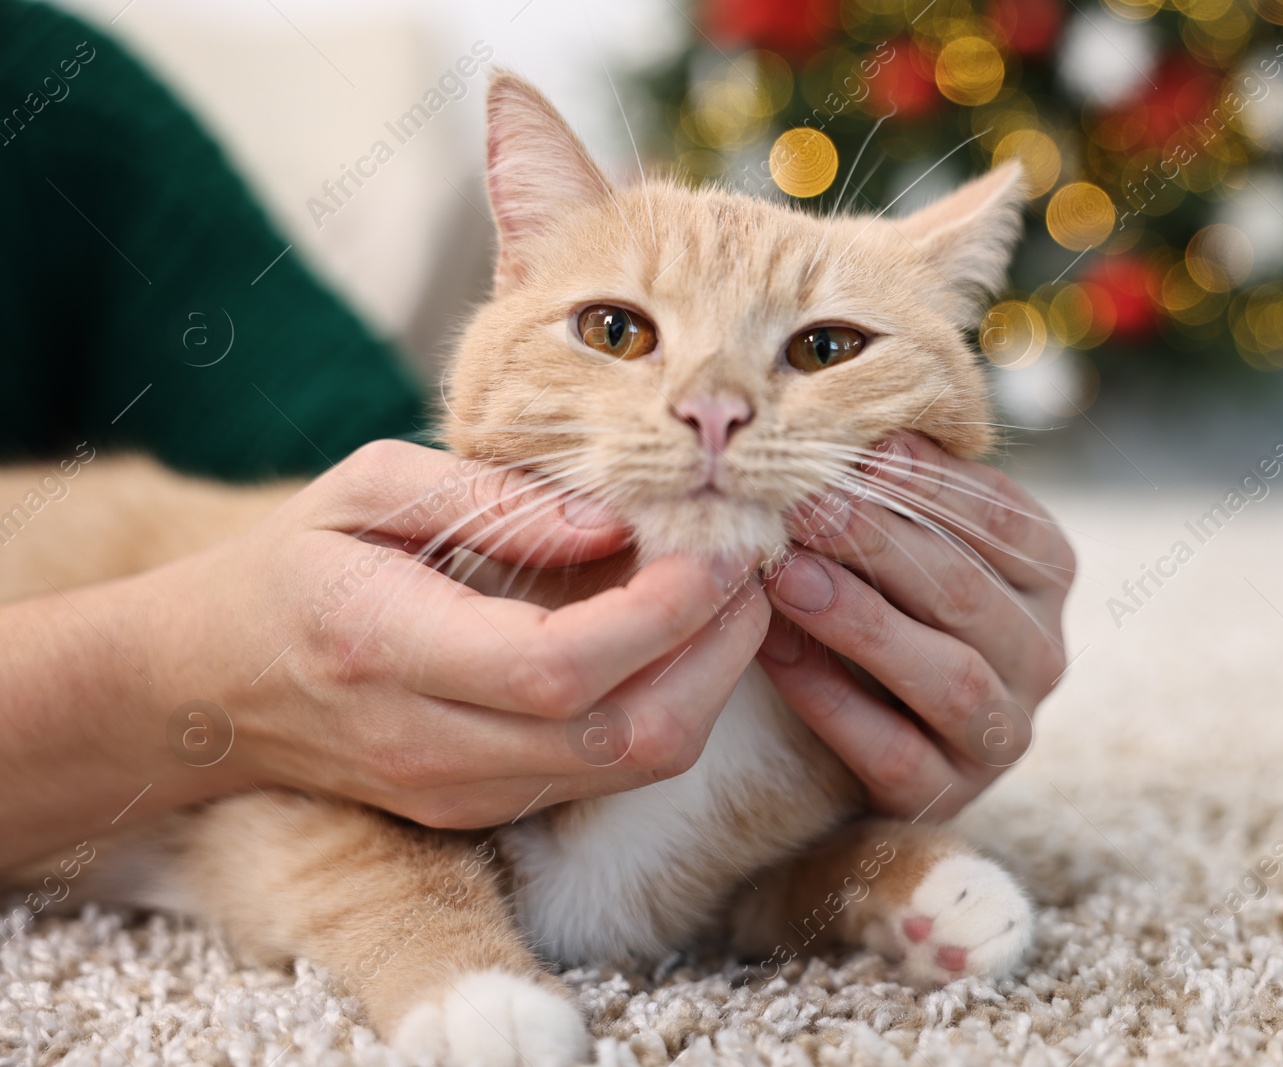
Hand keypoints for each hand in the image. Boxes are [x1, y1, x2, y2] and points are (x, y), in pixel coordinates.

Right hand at [131, 440, 765, 828]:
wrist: (210, 687)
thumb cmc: (292, 565)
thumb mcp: (364, 487)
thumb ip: (492, 497)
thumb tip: (615, 518)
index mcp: (388, 649)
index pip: (563, 666)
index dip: (666, 611)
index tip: (720, 541)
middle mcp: (431, 745)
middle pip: (628, 736)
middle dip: (722, 650)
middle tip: (750, 562)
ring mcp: (462, 792)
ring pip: (635, 764)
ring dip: (710, 679)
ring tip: (727, 589)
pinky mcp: (486, 809)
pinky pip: (609, 768)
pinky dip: (669, 702)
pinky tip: (676, 634)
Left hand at [756, 434, 1071, 821]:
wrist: (867, 727)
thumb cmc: (886, 597)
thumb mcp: (905, 539)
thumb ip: (896, 487)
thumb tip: (857, 425)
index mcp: (1045, 574)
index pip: (1003, 519)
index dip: (932, 483)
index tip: (861, 449)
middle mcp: (1041, 654)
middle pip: (965, 592)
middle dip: (877, 543)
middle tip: (802, 504)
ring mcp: (1003, 733)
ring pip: (947, 677)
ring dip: (862, 622)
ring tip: (786, 577)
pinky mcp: (948, 795)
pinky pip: (894, 751)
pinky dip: (832, 702)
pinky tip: (775, 654)